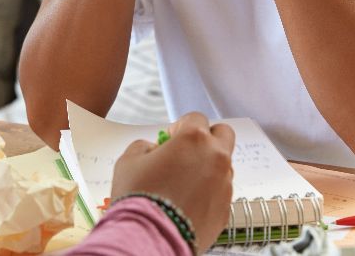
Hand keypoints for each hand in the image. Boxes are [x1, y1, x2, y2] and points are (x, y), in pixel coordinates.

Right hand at [110, 112, 234, 252]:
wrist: (149, 236)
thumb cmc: (139, 197)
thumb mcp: (129, 160)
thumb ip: (144, 146)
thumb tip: (154, 151)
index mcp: (194, 139)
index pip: (196, 118)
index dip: (179, 126)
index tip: (169, 139)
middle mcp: (215, 158)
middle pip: (223, 134)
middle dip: (207, 138)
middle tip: (187, 151)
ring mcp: (224, 184)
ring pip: (223, 165)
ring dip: (208, 166)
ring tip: (183, 182)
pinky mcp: (226, 209)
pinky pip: (220, 191)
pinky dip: (208, 192)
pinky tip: (187, 201)